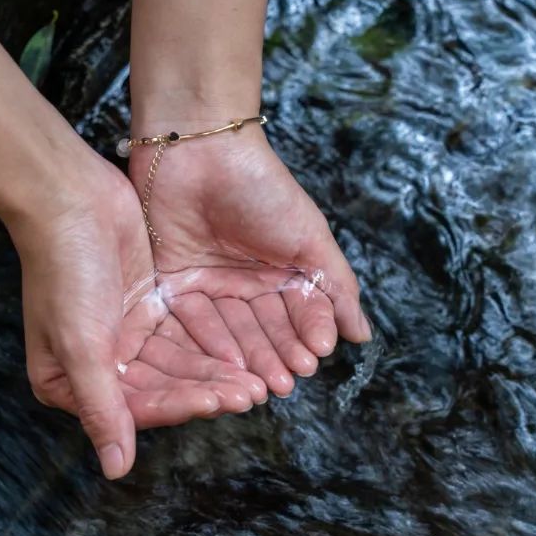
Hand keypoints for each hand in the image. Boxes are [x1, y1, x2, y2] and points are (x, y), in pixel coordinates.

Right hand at [12, 153, 265, 478]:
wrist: (68, 195)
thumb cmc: (63, 268)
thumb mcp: (78, 342)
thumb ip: (101, 406)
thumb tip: (115, 470)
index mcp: (67, 381)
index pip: (133, 405)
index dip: (179, 404)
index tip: (220, 400)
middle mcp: (97, 364)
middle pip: (160, 387)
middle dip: (205, 389)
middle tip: (252, 393)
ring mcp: (123, 335)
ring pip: (177, 363)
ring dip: (213, 371)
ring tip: (256, 379)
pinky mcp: (146, 307)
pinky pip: (183, 335)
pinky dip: (210, 344)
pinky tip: (243, 352)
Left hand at [127, 122, 371, 397]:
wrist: (200, 149)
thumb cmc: (262, 187)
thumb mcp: (310, 238)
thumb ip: (336, 287)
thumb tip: (362, 336)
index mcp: (281, 272)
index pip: (298, 314)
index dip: (306, 336)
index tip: (314, 358)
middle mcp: (246, 284)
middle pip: (263, 330)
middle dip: (276, 356)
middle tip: (285, 384)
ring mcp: (209, 285)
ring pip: (229, 333)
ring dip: (246, 360)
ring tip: (259, 386)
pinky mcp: (173, 284)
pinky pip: (191, 321)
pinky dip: (209, 344)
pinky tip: (225, 366)